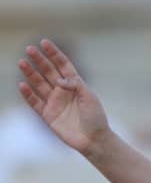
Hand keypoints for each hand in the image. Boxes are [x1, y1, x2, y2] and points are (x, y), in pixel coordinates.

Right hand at [17, 39, 109, 154]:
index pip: (63, 66)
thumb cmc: (96, 118)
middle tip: (30, 49)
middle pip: (48, 72)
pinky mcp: (48, 115)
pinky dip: (28, 94)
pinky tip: (22, 85)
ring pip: (39, 84)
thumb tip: (59, 79)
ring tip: (22, 62)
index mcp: (75, 85)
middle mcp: (63, 91)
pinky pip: (35, 103)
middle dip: (39, 60)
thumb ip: (75, 85)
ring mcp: (54, 103)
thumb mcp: (89, 97)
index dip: (54, 54)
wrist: (94, 140)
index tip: (44, 42)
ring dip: (30, 74)